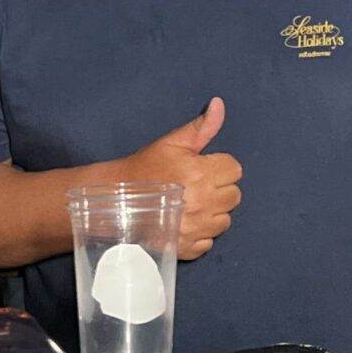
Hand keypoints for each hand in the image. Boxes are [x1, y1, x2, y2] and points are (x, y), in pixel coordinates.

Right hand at [123, 98, 241, 260]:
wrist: (116, 200)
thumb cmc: (144, 168)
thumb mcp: (171, 143)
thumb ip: (201, 127)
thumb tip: (219, 104)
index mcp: (200, 174)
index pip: (234, 170)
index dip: (219, 166)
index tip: (202, 168)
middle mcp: (202, 203)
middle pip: (234, 195)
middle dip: (219, 189)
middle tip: (196, 186)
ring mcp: (196, 228)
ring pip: (225, 220)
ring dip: (212, 212)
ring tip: (190, 204)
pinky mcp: (188, 248)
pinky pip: (210, 241)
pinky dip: (201, 234)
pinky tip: (184, 222)